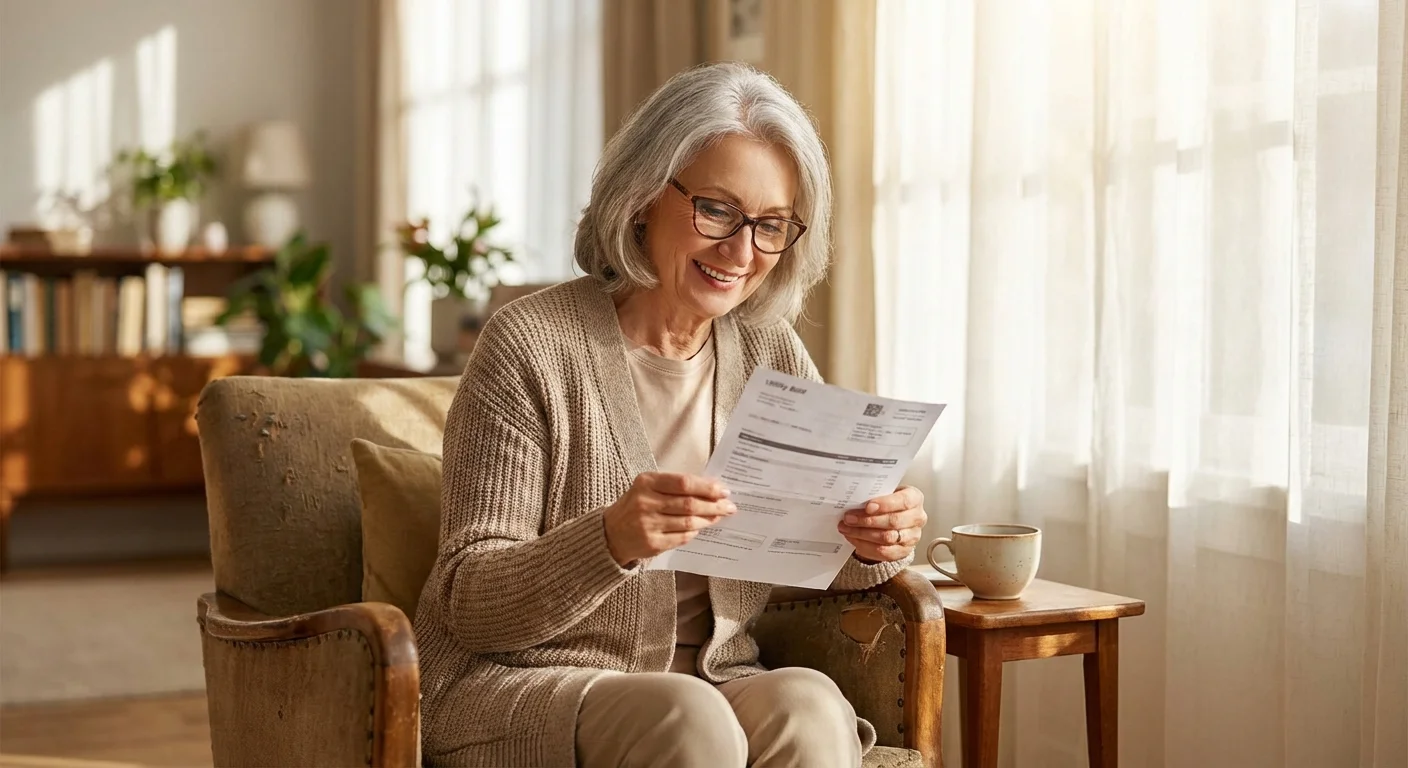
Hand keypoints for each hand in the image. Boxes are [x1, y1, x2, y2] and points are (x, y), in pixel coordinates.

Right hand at [603, 472, 735, 566]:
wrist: (610, 533)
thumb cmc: (635, 506)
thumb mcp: (648, 488)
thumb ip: (674, 487)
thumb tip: (710, 489)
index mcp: (646, 483)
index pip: (684, 483)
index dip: (707, 487)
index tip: (724, 491)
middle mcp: (645, 503)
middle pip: (689, 503)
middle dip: (714, 505)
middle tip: (729, 506)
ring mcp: (648, 525)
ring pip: (688, 522)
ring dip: (708, 519)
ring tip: (719, 516)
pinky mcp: (652, 543)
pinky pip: (682, 537)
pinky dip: (695, 532)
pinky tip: (701, 527)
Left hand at [837, 486, 925, 563]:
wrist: (890, 520)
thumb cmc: (886, 503)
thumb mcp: (883, 493)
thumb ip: (873, 495)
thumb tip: (853, 499)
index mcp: (914, 498)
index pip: (904, 501)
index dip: (886, 504)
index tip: (867, 506)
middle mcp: (917, 517)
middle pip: (894, 521)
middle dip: (868, 520)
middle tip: (849, 518)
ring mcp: (912, 536)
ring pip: (887, 538)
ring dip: (863, 533)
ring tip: (846, 528)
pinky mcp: (904, 551)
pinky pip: (884, 552)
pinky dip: (865, 545)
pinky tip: (853, 538)